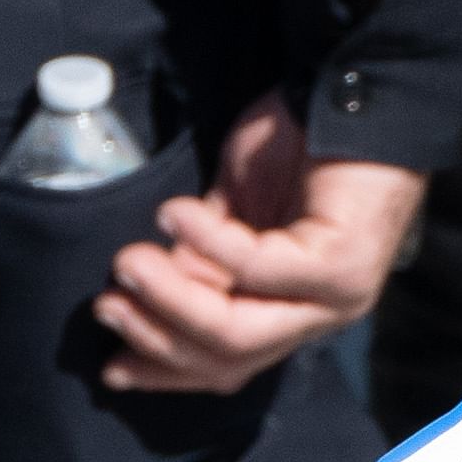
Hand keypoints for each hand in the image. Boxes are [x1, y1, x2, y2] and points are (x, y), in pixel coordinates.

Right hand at [98, 98, 424, 393]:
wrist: (353, 94)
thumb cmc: (296, 145)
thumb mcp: (231, 209)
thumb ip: (200, 258)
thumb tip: (146, 292)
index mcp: (290, 309)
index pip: (225, 365)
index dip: (165, 367)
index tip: (110, 363)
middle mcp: (316, 316)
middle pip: (227, 358)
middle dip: (157, 337)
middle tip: (108, 304)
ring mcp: (334, 297)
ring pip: (238, 329)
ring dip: (173, 299)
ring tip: (129, 262)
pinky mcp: (341, 265)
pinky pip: (257, 269)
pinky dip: (207, 243)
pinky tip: (172, 215)